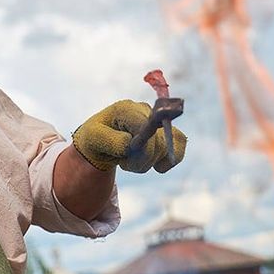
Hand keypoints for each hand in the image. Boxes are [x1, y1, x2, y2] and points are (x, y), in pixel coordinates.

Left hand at [72, 100, 186, 173]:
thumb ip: (113, 141)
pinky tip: (154, 165)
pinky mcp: (168, 133)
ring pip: (168, 147)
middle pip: (157, 141)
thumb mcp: (94, 139)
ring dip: (148, 163)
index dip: (140, 146)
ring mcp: (158, 121)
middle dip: (140, 160)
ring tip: (131, 159)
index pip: (145, 126)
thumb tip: (132, 145)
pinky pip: (179, 148)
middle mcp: (145, 110)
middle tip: (123, 162)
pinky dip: (167, 162)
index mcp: (126, 108)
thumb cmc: (96, 137)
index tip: (126, 155)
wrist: (101, 141)